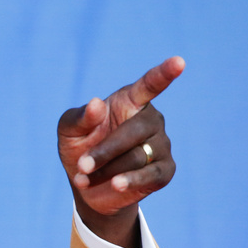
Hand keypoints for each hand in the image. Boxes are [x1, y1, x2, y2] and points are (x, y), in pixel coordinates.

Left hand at [57, 56, 184, 247]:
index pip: (149, 85)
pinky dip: (131, 181)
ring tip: (85, 177)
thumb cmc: (79, 147)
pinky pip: (151, 175)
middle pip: (134, 132)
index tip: (179, 62)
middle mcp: (151, 120)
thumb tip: (96, 104)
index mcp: (130, 101)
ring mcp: (161, 144)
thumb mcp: (69, 131)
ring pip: (138, 157)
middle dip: (105, 151)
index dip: (164, 74)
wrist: (86, 185)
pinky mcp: (165, 170)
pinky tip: (116, 185)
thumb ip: (79, 117)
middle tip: (82, 166)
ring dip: (106, 170)